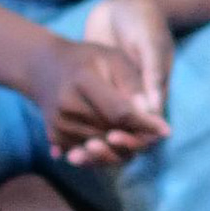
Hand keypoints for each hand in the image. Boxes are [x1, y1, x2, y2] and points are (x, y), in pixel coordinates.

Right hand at [37, 0, 171, 164]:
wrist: (44, 68)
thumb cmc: (87, 59)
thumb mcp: (113, 59)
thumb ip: (133, 84)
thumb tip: (152, 113)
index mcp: (83, 81)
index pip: (120, 113)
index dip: (144, 124)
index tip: (165, 130)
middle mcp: (67, 105)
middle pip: (111, 133)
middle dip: (135, 138)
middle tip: (154, 139)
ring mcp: (59, 122)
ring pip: (100, 146)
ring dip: (121, 147)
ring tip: (138, 142)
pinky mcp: (55, 135)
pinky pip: (86, 151)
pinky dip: (105, 151)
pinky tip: (116, 144)